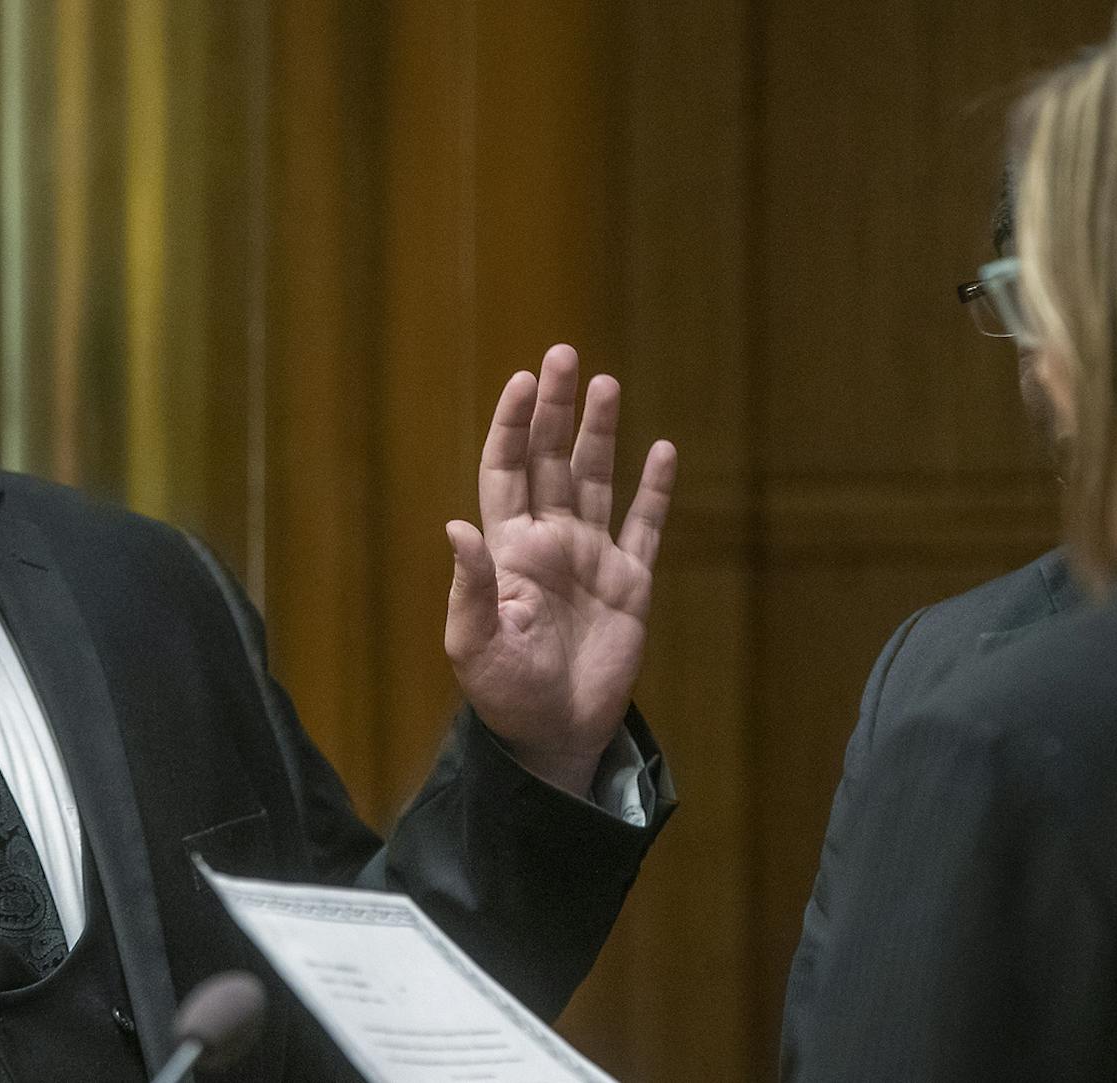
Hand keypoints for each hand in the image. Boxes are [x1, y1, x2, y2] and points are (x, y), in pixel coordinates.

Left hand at [445, 344, 675, 794]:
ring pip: (596, 480)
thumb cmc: (505, 693)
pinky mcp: (630, 584)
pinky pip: (644, 527)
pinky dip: (654, 490)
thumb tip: (455, 527)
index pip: (505, 470)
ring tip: (605, 383)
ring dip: (600, 433)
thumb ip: (469, 586)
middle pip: (550, 459)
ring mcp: (591, 559)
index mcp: (507, 549)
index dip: (511, 425)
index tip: (523, 381)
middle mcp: (548, 542)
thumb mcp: (474, 645)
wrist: (555, 735)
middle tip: (563, 354)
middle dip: (555, 409)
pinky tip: (662, 450)